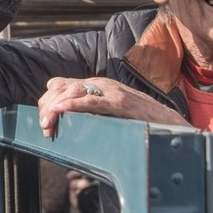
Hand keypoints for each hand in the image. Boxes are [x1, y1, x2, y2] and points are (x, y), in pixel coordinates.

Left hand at [37, 76, 188, 136]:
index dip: (47, 103)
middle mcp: (100, 83)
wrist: (168, 122)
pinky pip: (91, 100)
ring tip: (49, 124)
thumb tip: (66, 121)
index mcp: (96, 85)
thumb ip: (90, 112)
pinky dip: (73, 104)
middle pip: (60, 87)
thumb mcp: (108, 113)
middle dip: (47, 107)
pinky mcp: (120, 102)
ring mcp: (110, 91)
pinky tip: (61, 110)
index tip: (45, 123)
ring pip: (71, 91)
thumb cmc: (139, 121)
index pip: (59, 85)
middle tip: (45, 128)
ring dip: (55, 108)